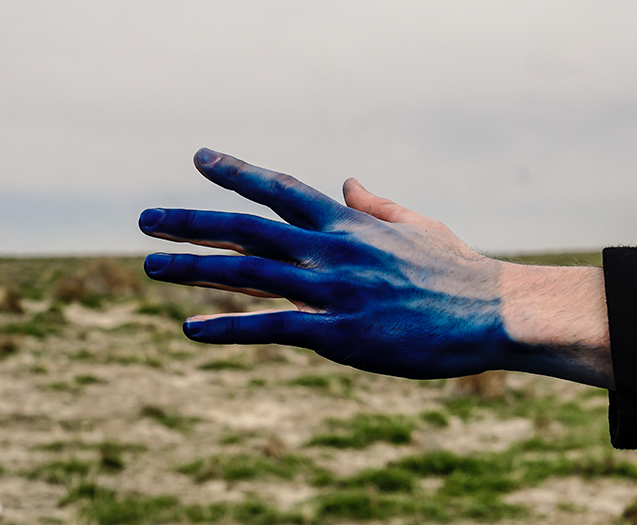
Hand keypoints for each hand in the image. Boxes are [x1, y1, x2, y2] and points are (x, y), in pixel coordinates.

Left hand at [139, 148, 611, 385]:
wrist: (490, 313)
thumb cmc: (456, 270)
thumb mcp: (414, 223)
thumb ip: (373, 203)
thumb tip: (346, 180)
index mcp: (347, 223)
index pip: (280, 188)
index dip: (237, 172)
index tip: (200, 158)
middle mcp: (331, 249)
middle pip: (247, 228)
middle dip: (192, 222)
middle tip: (145, 219)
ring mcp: (331, 289)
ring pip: (248, 273)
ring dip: (194, 269)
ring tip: (151, 265)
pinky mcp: (338, 332)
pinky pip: (272, 327)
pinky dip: (228, 327)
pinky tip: (190, 330)